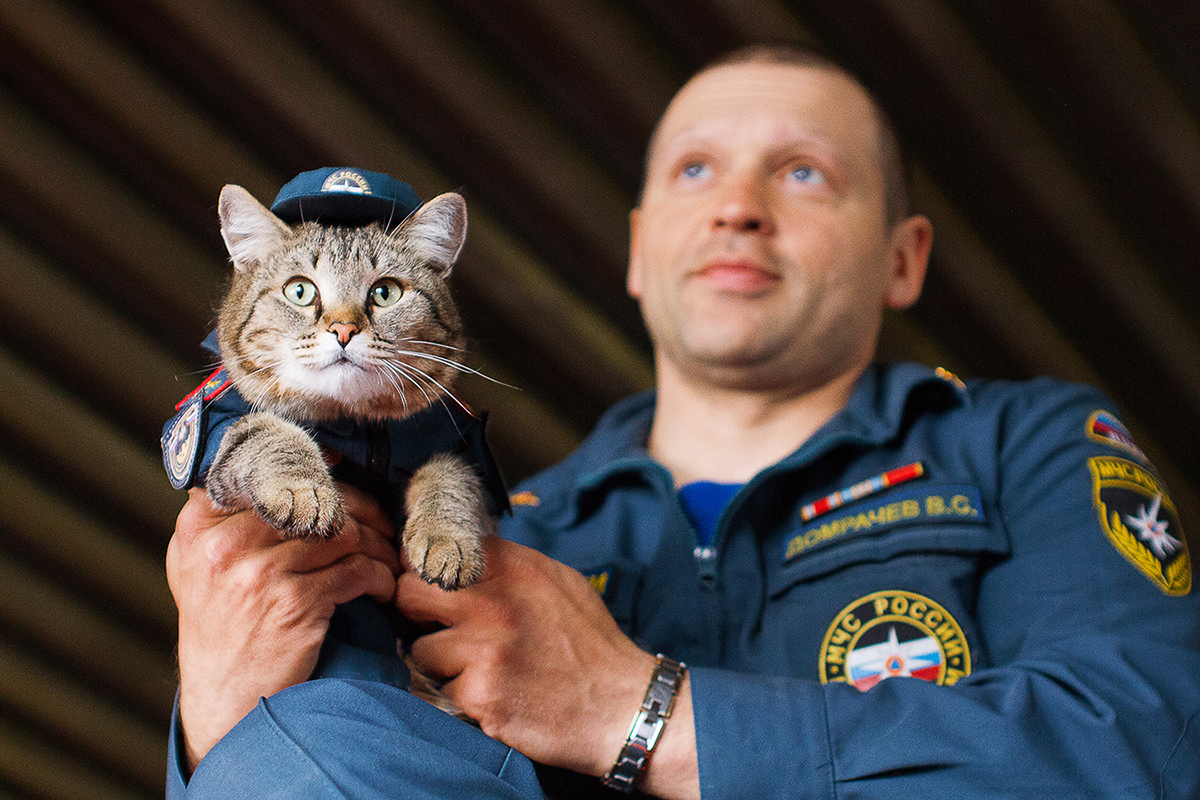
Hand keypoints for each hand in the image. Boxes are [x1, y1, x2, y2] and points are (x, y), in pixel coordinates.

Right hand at [166, 484, 398, 773]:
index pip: (271, 475)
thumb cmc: (222, 626)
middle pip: (317, 500)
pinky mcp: (294, 604)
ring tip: (384, 558)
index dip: (319, 474)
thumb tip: (301, 458)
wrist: (223, 699)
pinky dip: (378, 578)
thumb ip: (231, 515)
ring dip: (376, 546)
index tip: (346, 483)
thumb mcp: (202, 565)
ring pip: (344, 535)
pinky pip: (356, 572)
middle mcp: (225, 544)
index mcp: (200, 526)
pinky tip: (381, 587)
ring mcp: (259, 574)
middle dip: (361, 511)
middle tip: (382, 524)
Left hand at [394, 538, 698, 797]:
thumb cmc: (590, 644)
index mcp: (514, 568)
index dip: (425, 568)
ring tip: (478, 669)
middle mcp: (495, 603)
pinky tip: (493, 696)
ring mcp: (484, 649)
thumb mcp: (560, 583)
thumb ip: (511, 565)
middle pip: (410, 592)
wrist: (621, 706)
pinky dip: (461, 697)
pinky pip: (441, 691)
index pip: (437, 549)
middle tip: (434, 626)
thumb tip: (463, 554)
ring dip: (441, 663)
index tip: (426, 582)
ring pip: (420, 649)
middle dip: (414, 611)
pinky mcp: (479, 694)